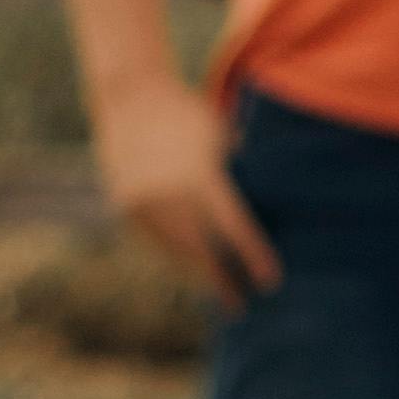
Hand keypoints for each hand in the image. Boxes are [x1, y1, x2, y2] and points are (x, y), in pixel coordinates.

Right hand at [97, 75, 279, 306]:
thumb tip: (273, 207)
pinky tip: (190, 268)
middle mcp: (169, 194)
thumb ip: (240, 174)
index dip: (253, 256)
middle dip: (222, 280)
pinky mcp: (125, 206)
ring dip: (197, 273)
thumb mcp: (221, 139)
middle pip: (203, 252)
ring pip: (176, 252)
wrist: (132, 95)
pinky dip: (174, 256)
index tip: (270, 281)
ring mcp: (144, 202)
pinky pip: (154, 242)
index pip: (234, 228)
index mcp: (200, 176)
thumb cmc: (189, 116)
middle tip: (241, 303)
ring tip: (218, 290)